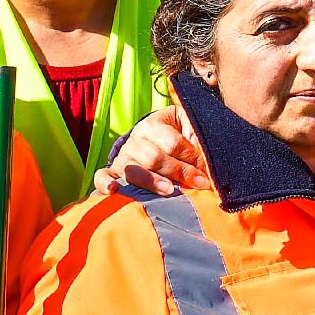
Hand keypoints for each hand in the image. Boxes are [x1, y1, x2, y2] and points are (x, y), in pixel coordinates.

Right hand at [92, 103, 210, 197]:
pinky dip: (104, 183)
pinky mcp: (112, 171)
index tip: (208, 173)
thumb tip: (213, 161)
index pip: (173, 142)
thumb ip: (198, 139)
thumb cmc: (178, 136)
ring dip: (151, 180)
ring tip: (169, 191)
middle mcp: (136, 138)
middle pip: (154, 157)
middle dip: (179, 171)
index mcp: (155, 123)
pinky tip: (113, 191)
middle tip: (199, 184)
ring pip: (132, 168)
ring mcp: (123, 155)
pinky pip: (101, 176)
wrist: (154, 139)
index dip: (192, 157)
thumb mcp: (189, 128)